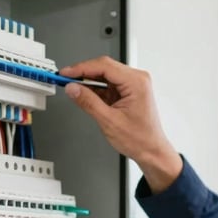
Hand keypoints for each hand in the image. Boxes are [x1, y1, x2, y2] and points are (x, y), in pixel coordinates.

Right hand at [59, 56, 182, 191]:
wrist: (151, 151)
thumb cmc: (140, 139)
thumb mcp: (109, 121)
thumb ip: (88, 102)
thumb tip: (73, 89)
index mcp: (136, 82)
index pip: (104, 66)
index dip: (81, 68)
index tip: (66, 73)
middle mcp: (137, 80)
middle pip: (104, 67)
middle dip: (83, 74)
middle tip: (66, 80)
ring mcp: (134, 85)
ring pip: (105, 75)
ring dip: (89, 82)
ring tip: (75, 90)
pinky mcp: (129, 91)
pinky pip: (109, 84)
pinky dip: (96, 89)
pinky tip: (87, 95)